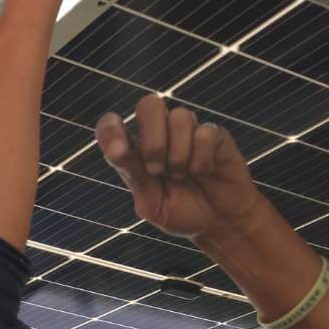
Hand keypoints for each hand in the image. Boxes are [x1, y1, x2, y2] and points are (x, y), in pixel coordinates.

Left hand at [96, 95, 262, 240]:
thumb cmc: (180, 213)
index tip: (118, 152)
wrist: (218, 224)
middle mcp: (160, 134)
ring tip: (182, 175)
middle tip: (157, 170)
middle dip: (153, 141)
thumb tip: (116, 150)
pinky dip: (201, 158)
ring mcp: (187, 131)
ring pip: (179, 116)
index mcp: (135, 151)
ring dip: (179, 155)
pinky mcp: (214, 134)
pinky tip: (204, 171)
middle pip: (148, 104)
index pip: (112, 124)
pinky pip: (204, 132)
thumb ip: (133, 175)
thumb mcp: (150, 203)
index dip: (110, 129)